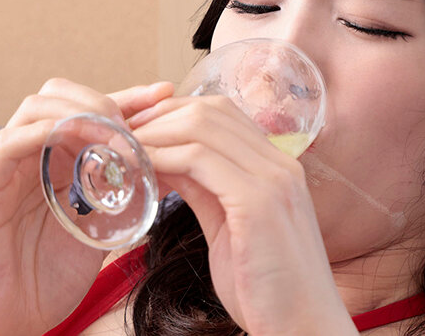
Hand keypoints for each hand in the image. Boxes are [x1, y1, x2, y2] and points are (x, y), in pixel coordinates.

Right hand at [0, 78, 173, 335]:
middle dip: (103, 100)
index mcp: (63, 159)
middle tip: (133, 127)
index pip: (94, 109)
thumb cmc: (53, 273)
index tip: (166, 93)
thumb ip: (130, 197)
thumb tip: (175, 169)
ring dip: (80, 114)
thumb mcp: (104, 227)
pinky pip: (10, 142)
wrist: (8, 317)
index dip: (131, 97)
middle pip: (61, 95)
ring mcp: (9, 167)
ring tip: (114, 138)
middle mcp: (35, 154)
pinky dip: (45, 133)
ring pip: (36, 108)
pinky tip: (77, 145)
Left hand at [130, 95, 358, 335]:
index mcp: (277, 166)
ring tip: (122, 154)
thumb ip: (207, 189)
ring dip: (154, 135)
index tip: (137, 131)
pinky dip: (162, 159)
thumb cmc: (267, 287)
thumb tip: (169, 162)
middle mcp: (281, 163)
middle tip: (120, 139)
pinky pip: (199, 160)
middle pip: (210, 110)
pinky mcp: (259, 202)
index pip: (222, 112)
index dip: (174, 112)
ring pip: (202, 127)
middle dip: (158, 117)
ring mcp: (273, 179)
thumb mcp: (231, 227)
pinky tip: (140, 174)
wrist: (304, 327)